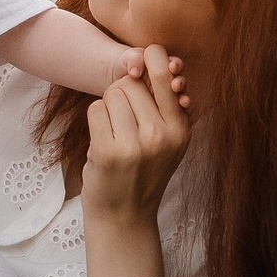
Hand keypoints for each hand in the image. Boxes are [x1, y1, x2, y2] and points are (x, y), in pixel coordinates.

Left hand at [82, 44, 190, 224]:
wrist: (124, 217)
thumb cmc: (143, 174)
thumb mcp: (169, 143)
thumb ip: (166, 107)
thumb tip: (153, 58)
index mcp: (181, 129)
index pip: (165, 74)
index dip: (150, 59)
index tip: (141, 63)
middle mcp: (162, 135)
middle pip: (132, 83)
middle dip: (121, 92)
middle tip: (122, 118)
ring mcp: (135, 144)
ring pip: (112, 94)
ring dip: (107, 108)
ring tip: (113, 132)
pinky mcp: (108, 151)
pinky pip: (95, 110)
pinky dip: (95, 120)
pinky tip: (102, 140)